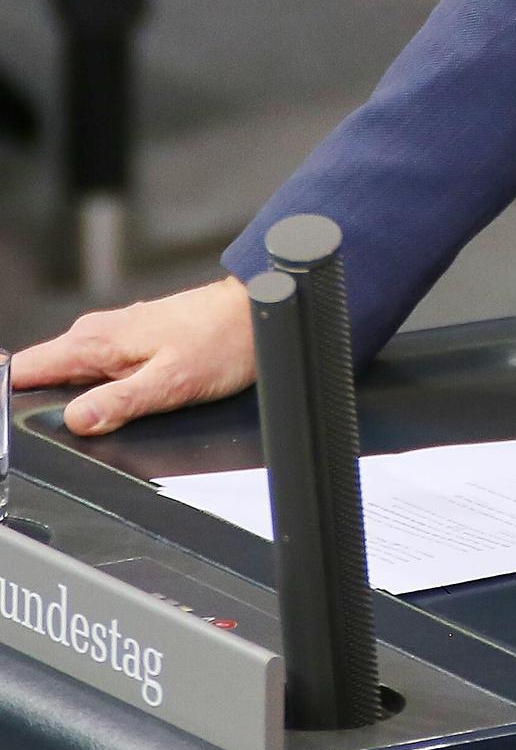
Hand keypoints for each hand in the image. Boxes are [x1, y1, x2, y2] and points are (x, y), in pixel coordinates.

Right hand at [9, 276, 256, 434]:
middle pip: (40, 376)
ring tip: (73, 426)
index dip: (5, 399)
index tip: (8, 425)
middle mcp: (98, 334)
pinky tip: (103, 408)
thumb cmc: (224, 340)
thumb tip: (78, 420)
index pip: (21, 370)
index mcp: (95, 342)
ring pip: (69, 375)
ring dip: (63, 399)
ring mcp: (114, 337)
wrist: (257, 312)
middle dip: (32, 406)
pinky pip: (94, 371)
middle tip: (37, 436)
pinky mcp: (132, 342)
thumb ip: (120, 402)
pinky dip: (90, 390)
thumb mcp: (172, 382)